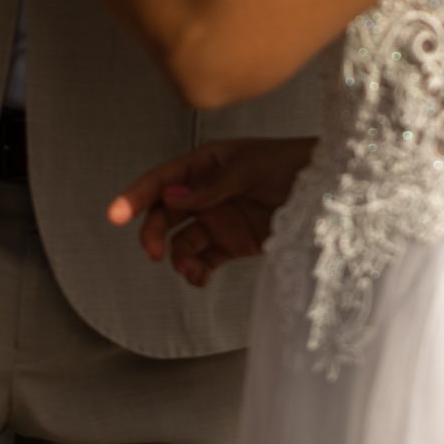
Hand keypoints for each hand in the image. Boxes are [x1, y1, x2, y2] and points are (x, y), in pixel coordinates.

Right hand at [107, 137, 314, 287]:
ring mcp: (218, 219)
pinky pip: (204, 260)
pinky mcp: (232, 244)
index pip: (162, 179)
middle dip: (153, 232)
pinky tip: (199, 279)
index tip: (113, 214)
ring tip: (190, 271)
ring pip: (181, 242)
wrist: (330, 189)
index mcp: (205, 164)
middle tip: (152, 252)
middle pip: (164, 214)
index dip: (135, 195)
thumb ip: (212, 187)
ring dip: (177, 257)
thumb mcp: (250, 169)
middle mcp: (205, 192)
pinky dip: (196, 271)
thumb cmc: (290, 165)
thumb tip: (172, 196)